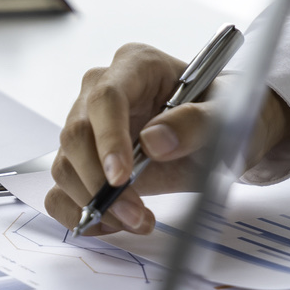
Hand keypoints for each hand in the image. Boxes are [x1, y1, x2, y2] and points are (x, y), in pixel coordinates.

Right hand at [46, 43, 289, 234]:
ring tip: (137, 221)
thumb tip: (154, 141)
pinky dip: (77, 212)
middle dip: (99, 182)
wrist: (226, 135)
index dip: (108, 139)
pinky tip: (112, 223)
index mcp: (136, 66)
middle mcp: (101, 92)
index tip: (121, 178)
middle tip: (135, 215)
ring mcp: (88, 127)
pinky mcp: (84, 161)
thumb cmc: (227, 116)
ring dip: (93, 203)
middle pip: (76, 134)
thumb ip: (197, 123)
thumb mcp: (228, 116)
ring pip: (65, 166)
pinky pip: (60, 189)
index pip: (106, 98)